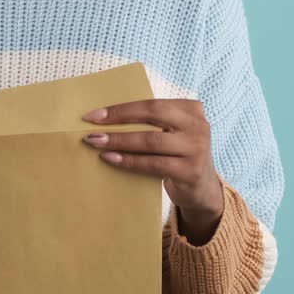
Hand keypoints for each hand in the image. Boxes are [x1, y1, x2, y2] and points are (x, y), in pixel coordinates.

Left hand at [81, 99, 224, 237]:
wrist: (201, 189)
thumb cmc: (177, 155)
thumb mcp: (171, 133)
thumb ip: (151, 123)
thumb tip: (106, 118)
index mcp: (191, 109)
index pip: (151, 103)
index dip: (122, 108)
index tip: (94, 115)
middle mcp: (198, 125)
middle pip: (152, 115)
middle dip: (119, 119)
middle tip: (91, 127)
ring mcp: (197, 148)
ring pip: (151, 140)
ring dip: (119, 141)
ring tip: (96, 142)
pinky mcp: (191, 171)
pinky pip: (153, 164)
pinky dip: (129, 161)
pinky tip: (111, 159)